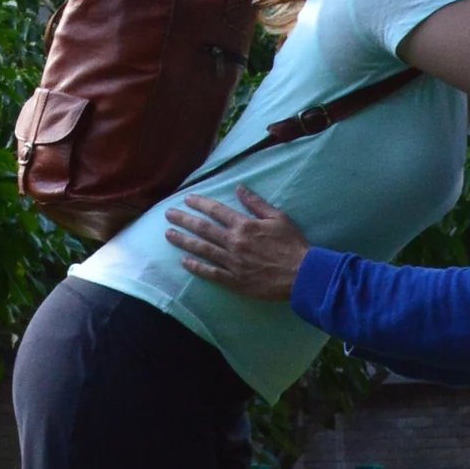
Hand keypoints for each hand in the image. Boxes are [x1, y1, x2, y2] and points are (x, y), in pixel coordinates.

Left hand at [165, 187, 309, 300]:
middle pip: (203, 228)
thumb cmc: (292, 244)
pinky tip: (184, 262)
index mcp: (244, 225)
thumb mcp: (278, 217)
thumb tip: (239, 188)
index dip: (200, 203)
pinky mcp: (235, 280)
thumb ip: (256, 203)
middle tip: (168, 214)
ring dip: (184, 241)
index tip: (187, 198)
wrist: (301, 274)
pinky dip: (196, 267)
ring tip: (168, 235)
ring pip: (202, 249)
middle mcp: (234, 242)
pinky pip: (211, 273)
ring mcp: (232, 262)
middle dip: (184, 220)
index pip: (216, 210)